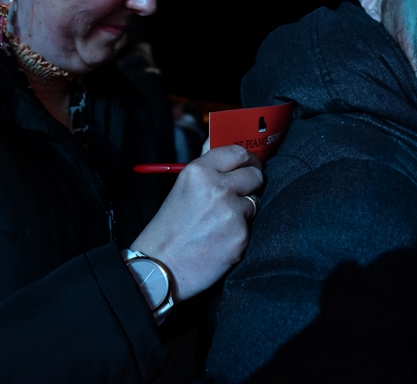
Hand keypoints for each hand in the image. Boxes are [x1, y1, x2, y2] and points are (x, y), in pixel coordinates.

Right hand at [130, 145, 262, 302]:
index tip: (249, 165)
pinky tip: (221, 239)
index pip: (239, 152)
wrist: (161, 267)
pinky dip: (240, 232)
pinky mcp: (240, 234)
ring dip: (245, 209)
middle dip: (251, 184)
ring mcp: (231, 211)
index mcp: (200, 171)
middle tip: (241, 194)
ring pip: (255, 201)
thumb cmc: (169, 228)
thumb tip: (228, 149)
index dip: (247, 160)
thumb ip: (207, 169)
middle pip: (255, 174)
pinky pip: (251, 226)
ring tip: (221, 222)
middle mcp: (218, 187)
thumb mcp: (183, 188)